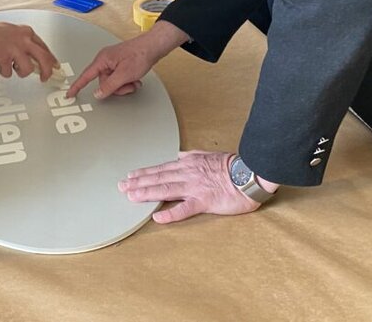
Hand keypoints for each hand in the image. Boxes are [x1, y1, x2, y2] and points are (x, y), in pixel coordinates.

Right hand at [0, 20, 58, 80]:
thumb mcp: (14, 33)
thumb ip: (26, 43)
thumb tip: (36, 56)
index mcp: (27, 32)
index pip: (45, 48)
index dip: (52, 60)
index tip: (55, 66)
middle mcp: (24, 39)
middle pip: (44, 59)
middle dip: (47, 71)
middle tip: (45, 78)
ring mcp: (14, 48)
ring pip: (28, 69)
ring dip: (21, 72)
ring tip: (13, 68)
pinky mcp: (4, 57)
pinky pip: (9, 72)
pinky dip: (4, 72)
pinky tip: (0, 65)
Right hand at [67, 23, 185, 99]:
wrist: (154, 46)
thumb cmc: (140, 54)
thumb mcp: (124, 74)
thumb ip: (109, 86)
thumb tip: (98, 94)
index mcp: (102, 60)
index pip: (86, 76)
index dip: (77, 86)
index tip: (70, 94)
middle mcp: (106, 60)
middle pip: (104, 83)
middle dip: (116, 88)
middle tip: (128, 85)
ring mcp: (113, 62)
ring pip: (113, 82)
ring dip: (124, 85)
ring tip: (134, 81)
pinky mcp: (120, 63)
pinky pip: (119, 77)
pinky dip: (127, 81)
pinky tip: (135, 78)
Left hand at [120, 151, 272, 223]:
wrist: (249, 174)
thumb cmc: (231, 166)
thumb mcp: (208, 155)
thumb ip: (192, 155)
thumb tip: (180, 154)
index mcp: (188, 164)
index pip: (161, 169)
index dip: (144, 173)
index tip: (130, 176)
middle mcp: (188, 174)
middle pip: (158, 179)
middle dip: (138, 183)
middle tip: (122, 186)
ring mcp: (195, 188)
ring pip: (166, 190)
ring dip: (147, 193)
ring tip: (131, 197)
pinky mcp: (205, 201)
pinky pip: (185, 209)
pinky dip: (171, 213)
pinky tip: (158, 217)